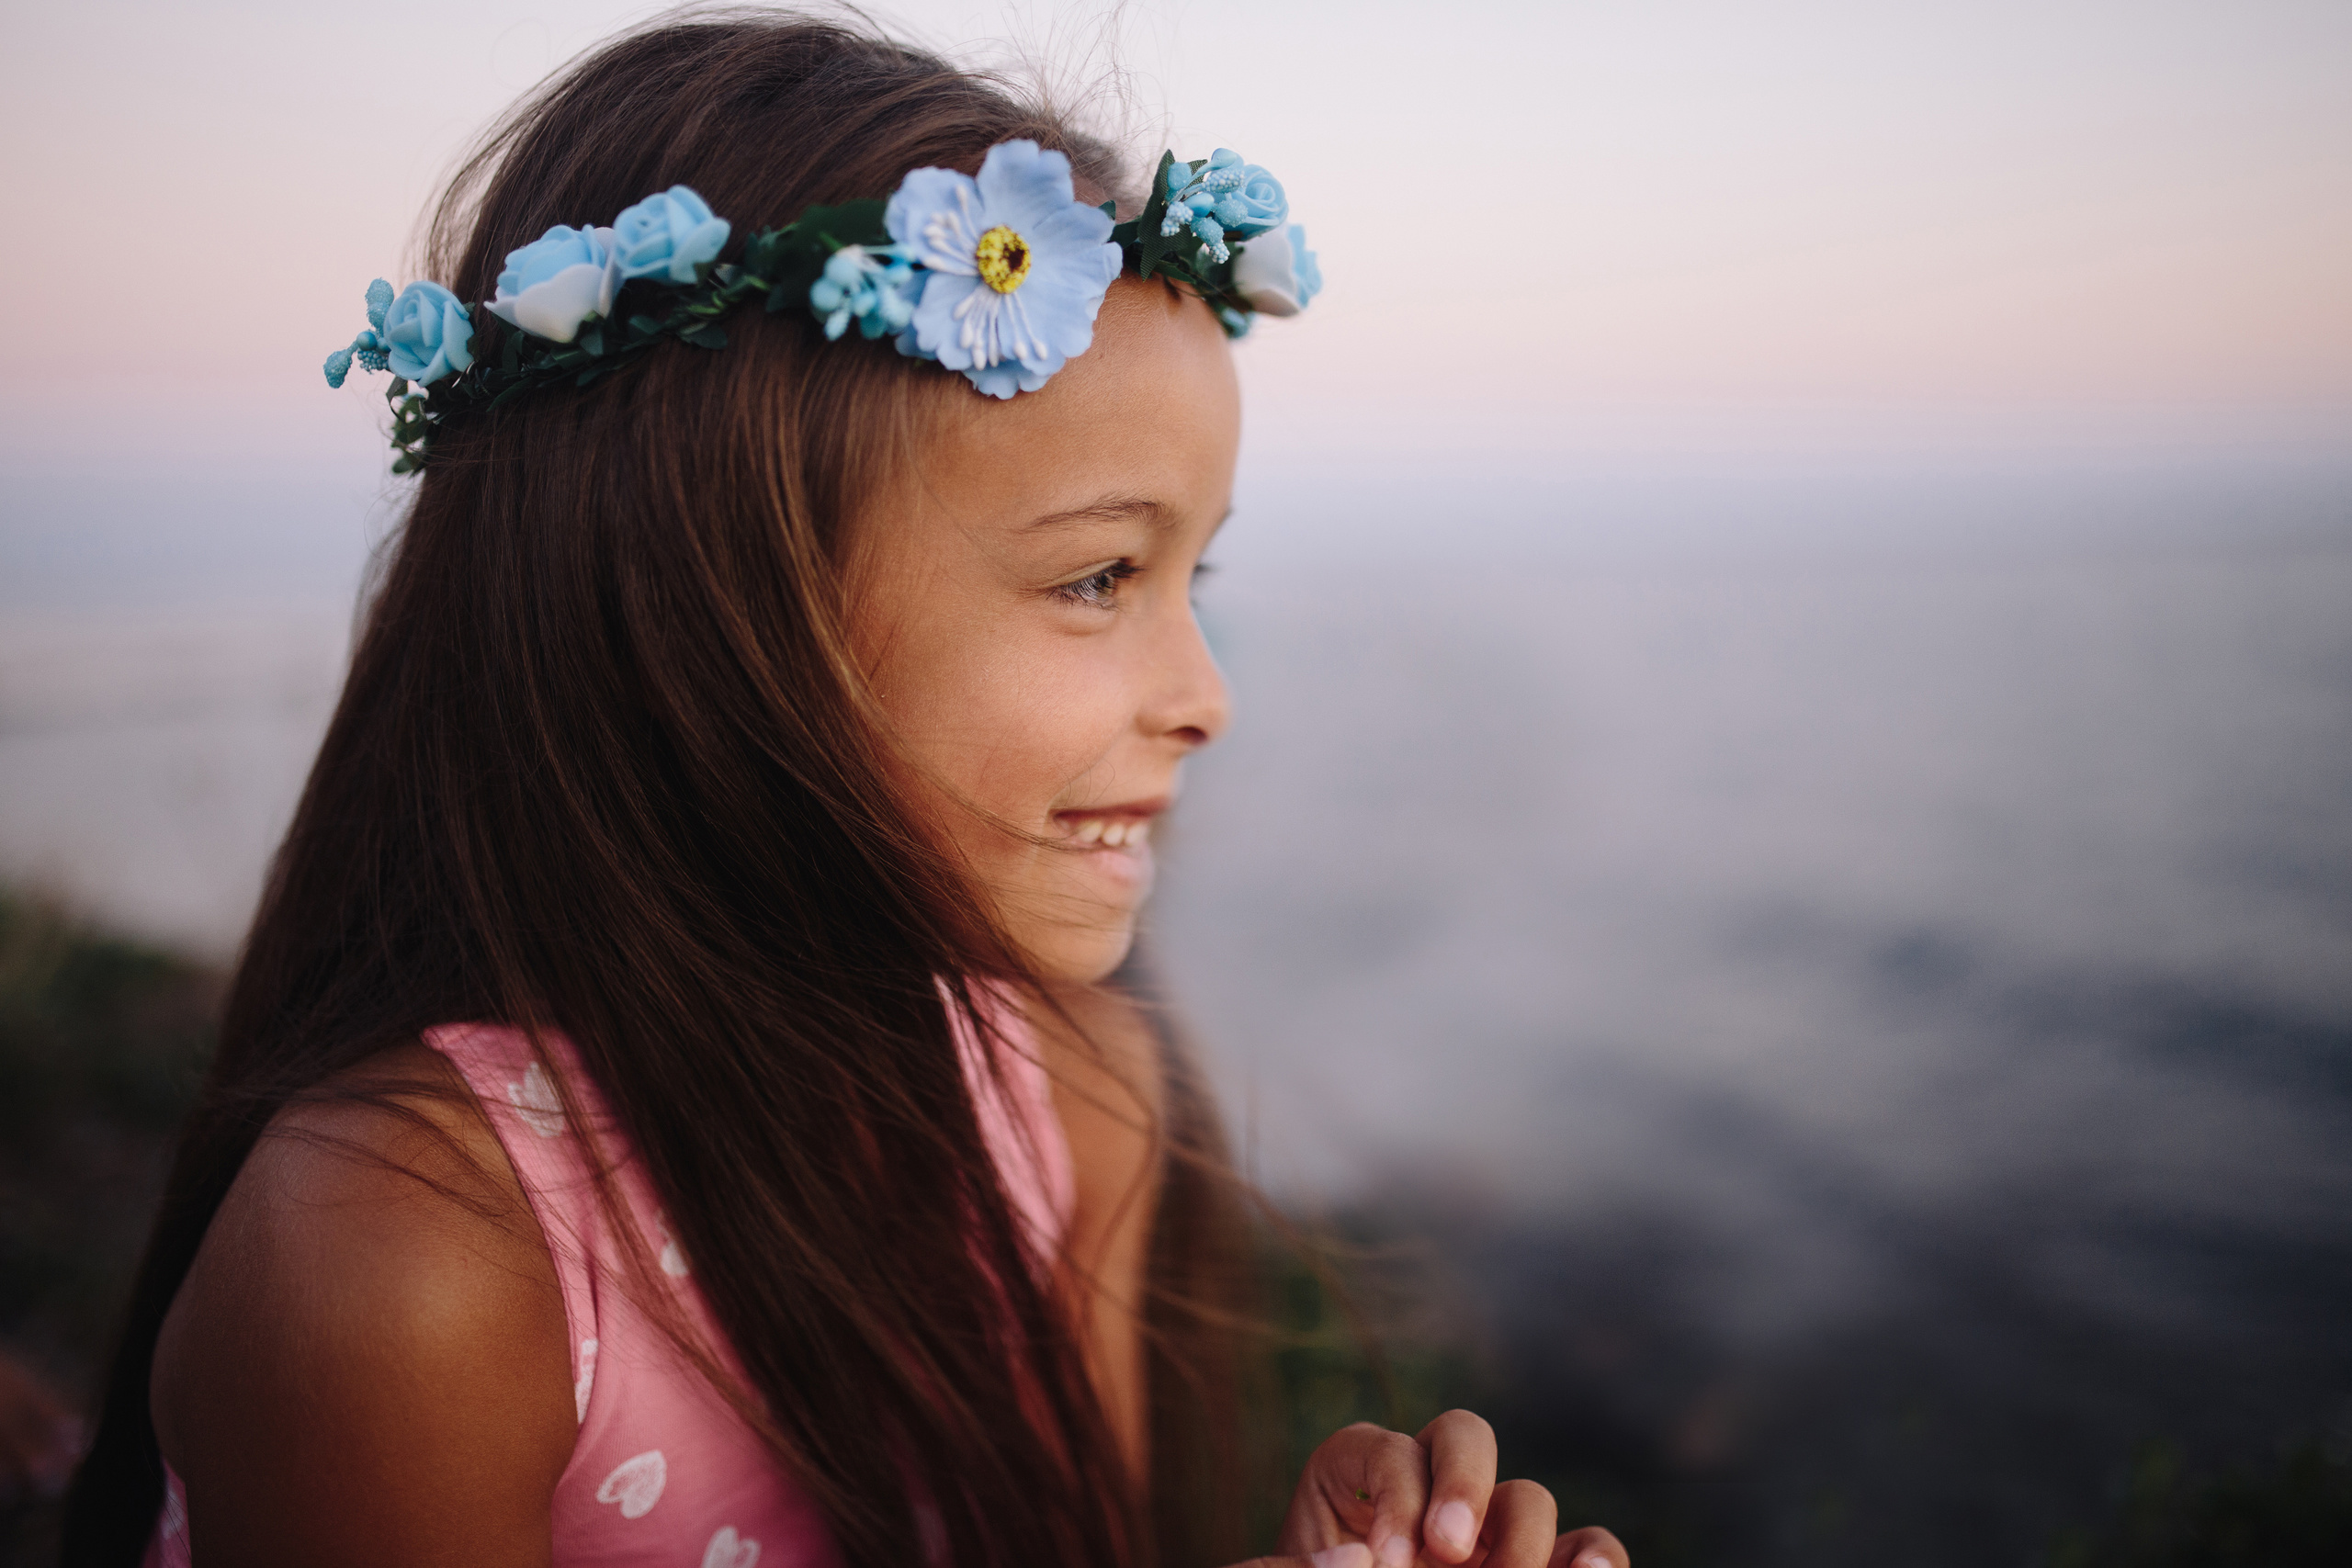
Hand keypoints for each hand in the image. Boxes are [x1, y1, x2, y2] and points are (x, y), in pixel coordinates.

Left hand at [1239, 1411, 1630, 1567]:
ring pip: (1526, 1496)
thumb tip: (1346, 1563)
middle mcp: (1426, 1486)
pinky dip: (1595, 1557)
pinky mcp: (1532, 1566)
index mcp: (1353, 1475)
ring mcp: (1485, 1530)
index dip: (1396, 1497)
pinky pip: (1580, 1547)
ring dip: (1524, 1536)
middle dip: (1461, 1484)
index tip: (1389, 1562)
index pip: (1382, 1449)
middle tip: (1446, 1550)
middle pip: (1462, 1434)